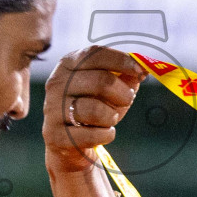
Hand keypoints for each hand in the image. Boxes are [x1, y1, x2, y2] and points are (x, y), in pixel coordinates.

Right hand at [42, 45, 146, 174]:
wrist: (70, 142)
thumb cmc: (94, 107)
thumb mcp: (110, 88)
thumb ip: (126, 76)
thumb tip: (144, 70)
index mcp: (68, 64)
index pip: (95, 53)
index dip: (121, 60)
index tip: (141, 70)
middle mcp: (56, 83)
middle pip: (101, 81)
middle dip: (123, 93)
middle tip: (128, 99)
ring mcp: (53, 109)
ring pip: (96, 110)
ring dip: (112, 116)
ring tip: (110, 118)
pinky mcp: (55, 135)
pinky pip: (93, 135)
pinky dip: (106, 135)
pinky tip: (103, 133)